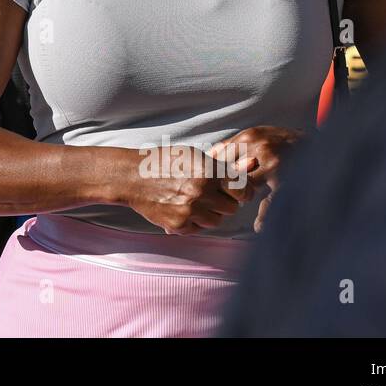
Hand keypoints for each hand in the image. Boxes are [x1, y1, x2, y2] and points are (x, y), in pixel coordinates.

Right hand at [126, 145, 257, 235]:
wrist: (132, 177)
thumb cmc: (164, 162)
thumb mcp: (193, 156)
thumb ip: (222, 166)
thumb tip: (253, 165)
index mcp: (207, 171)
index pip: (243, 189)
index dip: (243, 191)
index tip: (238, 191)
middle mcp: (201, 192)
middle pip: (232, 208)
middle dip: (225, 202)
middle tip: (212, 194)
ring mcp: (190, 210)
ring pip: (217, 221)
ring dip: (210, 213)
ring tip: (195, 201)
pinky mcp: (179, 225)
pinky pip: (199, 229)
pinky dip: (195, 221)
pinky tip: (183, 208)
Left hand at [207, 126, 303, 232]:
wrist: (323, 148)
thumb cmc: (286, 142)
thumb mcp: (260, 135)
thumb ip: (237, 145)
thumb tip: (211, 155)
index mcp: (250, 137)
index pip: (220, 155)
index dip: (215, 171)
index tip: (213, 182)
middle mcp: (259, 149)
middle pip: (229, 172)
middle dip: (226, 186)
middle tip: (225, 196)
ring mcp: (274, 166)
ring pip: (245, 188)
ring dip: (241, 198)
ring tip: (240, 204)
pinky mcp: (288, 182)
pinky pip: (270, 203)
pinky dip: (264, 218)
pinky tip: (259, 227)